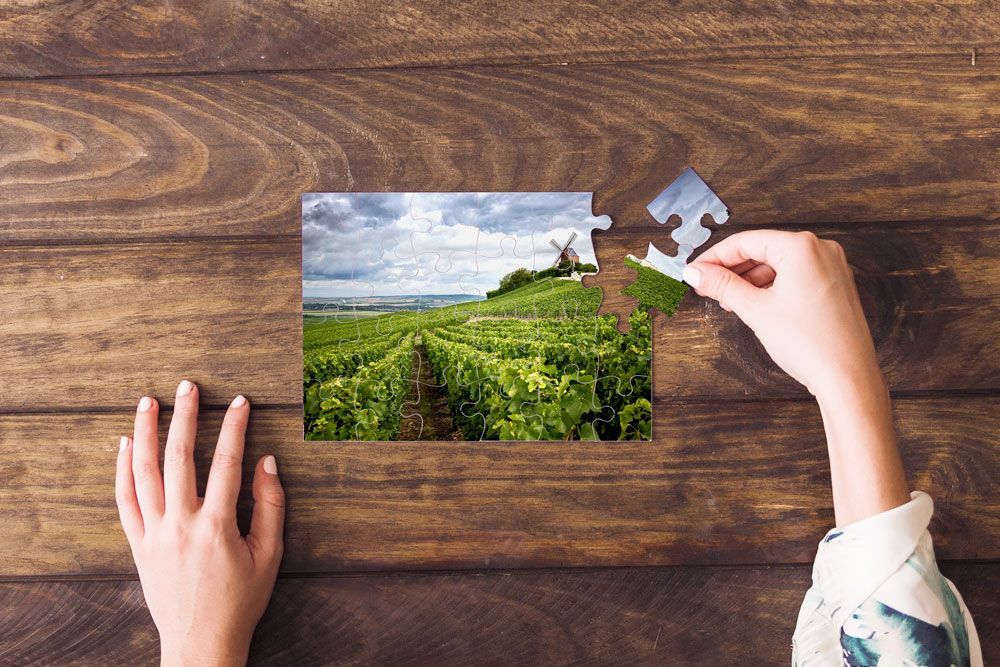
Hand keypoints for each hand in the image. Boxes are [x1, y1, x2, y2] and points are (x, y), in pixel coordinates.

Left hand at [115, 381, 284, 665]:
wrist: (201, 642)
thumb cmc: (241, 600)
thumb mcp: (269, 555)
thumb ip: (271, 506)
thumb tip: (267, 463)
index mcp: (217, 527)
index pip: (228, 463)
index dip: (235, 428)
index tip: (241, 402)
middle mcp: (181, 525)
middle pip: (180, 458)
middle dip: (185, 417)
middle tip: (189, 387)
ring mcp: (155, 534)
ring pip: (145, 473)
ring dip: (146, 433)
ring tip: (148, 403)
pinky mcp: (139, 545)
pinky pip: (125, 501)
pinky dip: (123, 470)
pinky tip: (126, 446)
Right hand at [684, 230, 909, 523]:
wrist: (847, 378)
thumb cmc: (809, 343)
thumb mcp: (756, 310)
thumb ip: (723, 286)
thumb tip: (696, 273)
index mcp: (801, 247)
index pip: (746, 242)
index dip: (715, 257)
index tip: (694, 271)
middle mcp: (821, 249)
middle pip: (763, 250)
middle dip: (732, 269)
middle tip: (705, 286)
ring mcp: (831, 267)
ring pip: (778, 264)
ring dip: (750, 279)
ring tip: (727, 300)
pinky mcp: (834, 286)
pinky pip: (794, 276)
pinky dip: (771, 287)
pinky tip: (753, 304)